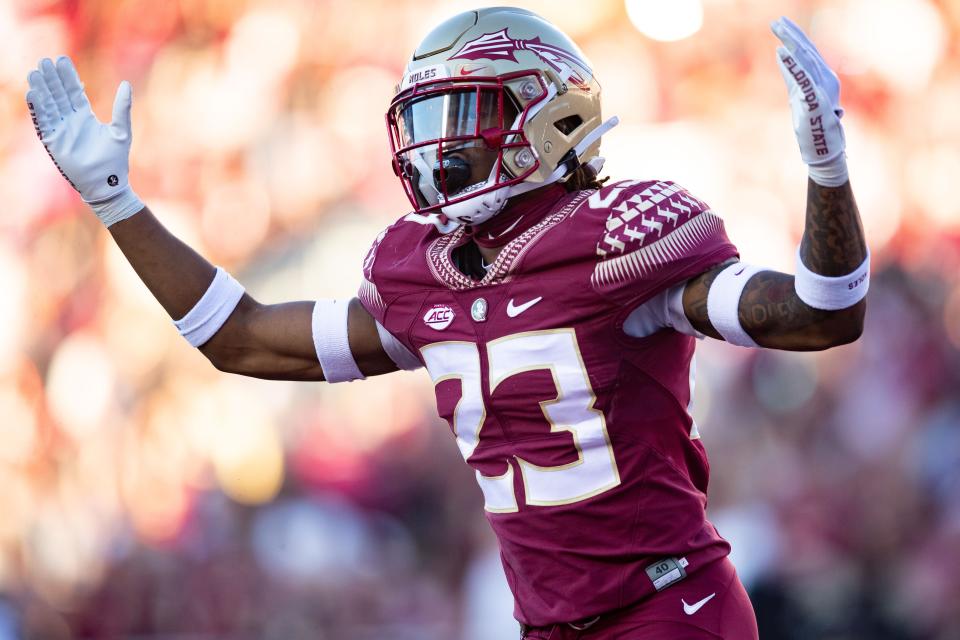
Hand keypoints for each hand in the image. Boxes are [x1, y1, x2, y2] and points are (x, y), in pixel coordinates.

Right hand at [26, 56, 142, 225]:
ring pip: (49, 105)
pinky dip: (38, 108)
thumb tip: (126, 84)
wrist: (108, 183)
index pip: (73, 92)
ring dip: (41, 89)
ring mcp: (61, 130)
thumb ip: (122, 108)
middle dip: (52, 79)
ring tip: (35, 72)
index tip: (62, 60)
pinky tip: (33, 93)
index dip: (67, 77)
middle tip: (45, 61)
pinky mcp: (53, 142)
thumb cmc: (116, 160)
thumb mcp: (121, 130)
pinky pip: (43, 122)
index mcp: (85, 117)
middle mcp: (71, 121)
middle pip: (58, 95)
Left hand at [771, 17, 847, 186]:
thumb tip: (780, 54)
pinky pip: (803, 78)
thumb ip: (792, 76)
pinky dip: (792, 64)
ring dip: (791, 43)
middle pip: (807, 51)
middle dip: (792, 34)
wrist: (823, 151)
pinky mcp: (817, 101)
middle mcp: (826, 79)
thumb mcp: (798, 96)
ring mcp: (823, 90)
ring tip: (777, 29)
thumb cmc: (811, 125)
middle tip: (776, 21)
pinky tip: (780, 52)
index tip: (780, 23)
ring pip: (806, 60)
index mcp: (823, 78)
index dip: (794, 36)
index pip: (807, 52)